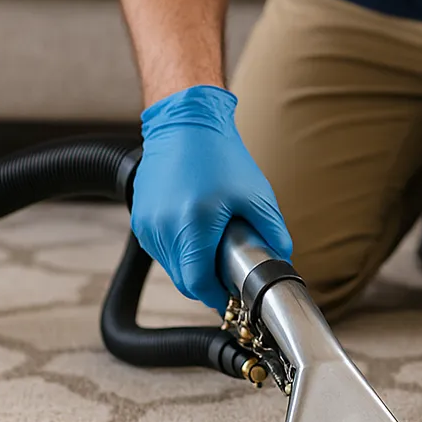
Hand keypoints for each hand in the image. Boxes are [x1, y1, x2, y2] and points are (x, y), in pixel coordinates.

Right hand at [131, 84, 292, 311]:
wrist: (184, 124)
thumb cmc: (220, 155)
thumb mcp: (256, 195)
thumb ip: (273, 232)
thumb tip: (281, 260)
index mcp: (193, 226)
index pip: (198, 284)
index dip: (216, 297)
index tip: (232, 297)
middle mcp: (164, 228)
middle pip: (184, 280)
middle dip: (206, 284)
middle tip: (228, 276)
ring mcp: (147, 224)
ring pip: (171, 267)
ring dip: (192, 267)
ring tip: (213, 248)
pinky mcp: (140, 218)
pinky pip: (161, 249)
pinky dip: (178, 251)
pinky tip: (196, 234)